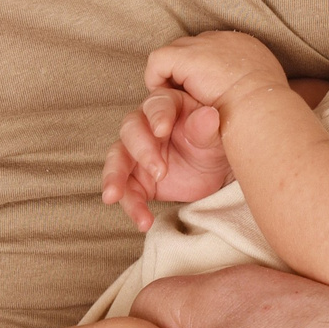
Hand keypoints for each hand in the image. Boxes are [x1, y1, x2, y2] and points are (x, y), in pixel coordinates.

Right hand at [101, 88, 231, 229]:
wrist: (215, 169)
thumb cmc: (213, 142)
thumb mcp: (214, 135)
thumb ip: (206, 127)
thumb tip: (208, 115)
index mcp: (166, 106)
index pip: (156, 106)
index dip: (157, 116)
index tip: (162, 130)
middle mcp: (145, 126)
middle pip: (131, 131)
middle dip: (142, 151)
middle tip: (160, 171)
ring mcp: (137, 154)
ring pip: (117, 160)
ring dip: (114, 178)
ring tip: (113, 196)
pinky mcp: (137, 179)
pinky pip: (126, 192)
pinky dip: (132, 206)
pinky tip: (143, 221)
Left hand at [144, 31, 293, 113]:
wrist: (261, 110)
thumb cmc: (267, 112)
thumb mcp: (265, 93)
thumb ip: (250, 86)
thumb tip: (244, 93)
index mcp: (244, 46)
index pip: (214, 51)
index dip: (205, 72)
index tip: (204, 94)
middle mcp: (223, 39)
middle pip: (193, 49)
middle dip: (186, 72)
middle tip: (187, 99)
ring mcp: (204, 44)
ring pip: (175, 54)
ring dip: (173, 77)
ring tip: (177, 102)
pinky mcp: (186, 55)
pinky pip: (158, 61)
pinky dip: (156, 79)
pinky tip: (169, 99)